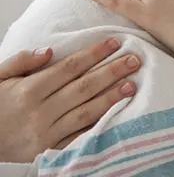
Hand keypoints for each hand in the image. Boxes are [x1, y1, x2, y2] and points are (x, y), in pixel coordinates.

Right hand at [0, 39, 138, 162]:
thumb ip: (19, 62)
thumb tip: (48, 51)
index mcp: (29, 90)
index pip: (69, 67)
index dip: (94, 54)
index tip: (115, 42)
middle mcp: (40, 111)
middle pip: (83, 87)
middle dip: (111, 72)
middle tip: (135, 60)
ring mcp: (47, 132)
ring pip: (86, 112)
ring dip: (112, 97)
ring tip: (132, 85)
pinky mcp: (51, 150)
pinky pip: (80, 136)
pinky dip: (100, 125)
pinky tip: (117, 115)